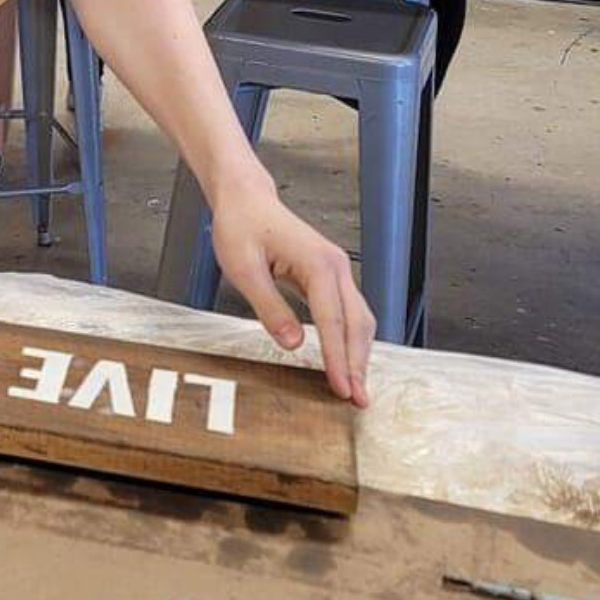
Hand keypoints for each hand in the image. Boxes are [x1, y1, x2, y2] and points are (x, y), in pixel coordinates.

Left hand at [209, 176, 374, 407]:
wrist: (244, 199)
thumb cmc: (240, 226)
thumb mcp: (243, 269)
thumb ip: (269, 307)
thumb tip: (294, 345)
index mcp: (317, 263)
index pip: (333, 321)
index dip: (337, 359)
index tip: (341, 390)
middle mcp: (336, 265)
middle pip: (356, 323)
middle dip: (358, 364)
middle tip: (357, 400)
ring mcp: (336, 269)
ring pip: (358, 319)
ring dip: (358, 354)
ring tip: (354, 388)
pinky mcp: (330, 274)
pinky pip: (348, 312)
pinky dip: (350, 339)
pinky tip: (345, 359)